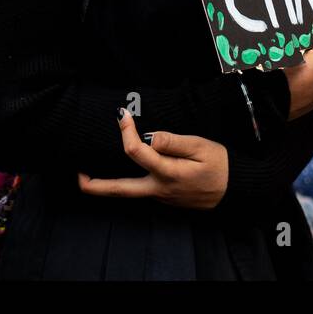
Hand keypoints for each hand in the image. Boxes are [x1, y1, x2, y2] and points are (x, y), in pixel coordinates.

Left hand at [76, 109, 227, 209]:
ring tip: (89, 171)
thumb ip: (173, 142)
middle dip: (94, 184)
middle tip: (77, 174)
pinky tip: (123, 170)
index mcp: (167, 174)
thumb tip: (148, 136)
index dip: (126, 131)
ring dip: (107, 184)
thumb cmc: (220, 166)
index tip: (122, 115)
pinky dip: (126, 182)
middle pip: (118, 190)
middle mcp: (158, 189)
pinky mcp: (164, 198)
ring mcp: (160, 197)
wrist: (236, 191)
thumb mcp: (201, 147)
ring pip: (127, 193)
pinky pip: (140, 191)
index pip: (136, 151)